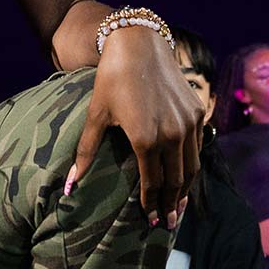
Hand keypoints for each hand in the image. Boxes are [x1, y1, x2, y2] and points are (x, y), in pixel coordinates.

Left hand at [69, 27, 201, 224]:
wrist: (139, 45)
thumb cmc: (112, 80)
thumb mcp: (96, 116)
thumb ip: (85, 153)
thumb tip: (69, 185)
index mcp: (145, 140)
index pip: (152, 183)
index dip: (151, 205)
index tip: (151, 221)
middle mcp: (172, 135)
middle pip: (175, 181)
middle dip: (171, 205)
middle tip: (169, 223)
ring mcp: (188, 124)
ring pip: (191, 167)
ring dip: (186, 190)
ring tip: (180, 207)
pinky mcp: (197, 111)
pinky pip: (198, 146)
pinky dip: (193, 164)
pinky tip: (187, 174)